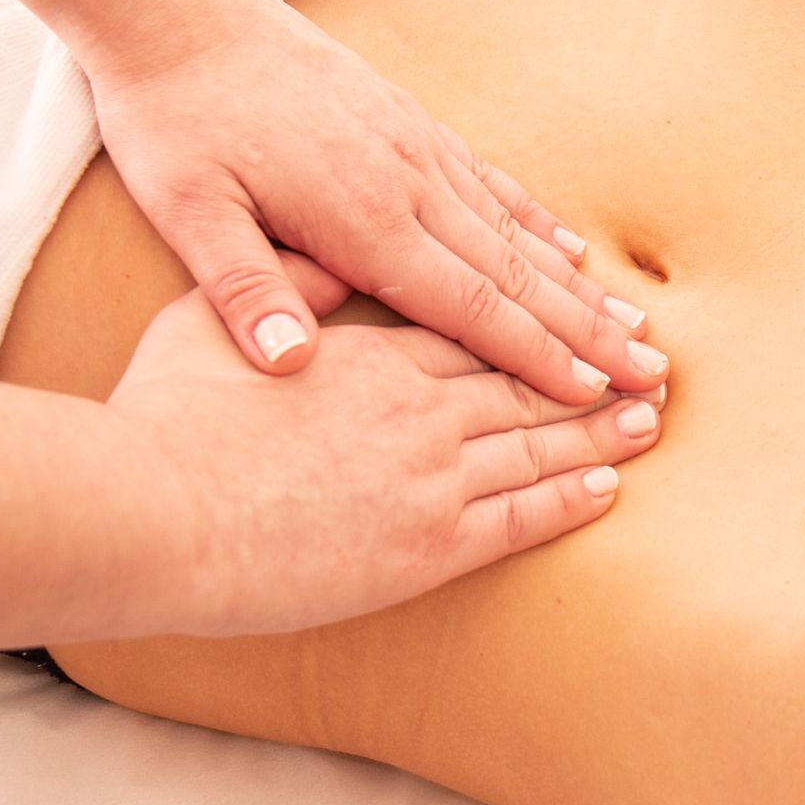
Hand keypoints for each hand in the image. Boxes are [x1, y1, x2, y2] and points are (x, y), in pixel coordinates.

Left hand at [83, 0, 666, 402]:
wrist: (177, 7)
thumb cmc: (175, 116)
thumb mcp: (186, 210)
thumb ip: (243, 289)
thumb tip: (291, 365)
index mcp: (363, 219)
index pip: (470, 306)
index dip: (537, 357)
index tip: (595, 395)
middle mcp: (409, 182)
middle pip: (517, 275)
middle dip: (588, 333)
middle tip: (652, 377)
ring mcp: (417, 147)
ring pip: (516, 231)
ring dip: (579, 285)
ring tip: (635, 325)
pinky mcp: (409, 121)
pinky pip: (491, 182)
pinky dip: (538, 221)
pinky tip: (570, 246)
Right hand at [105, 251, 662, 635]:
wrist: (155, 511)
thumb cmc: (165, 419)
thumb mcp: (209, 323)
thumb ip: (280, 288)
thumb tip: (328, 261)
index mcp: (373, 354)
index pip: (471, 333)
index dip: (526, 330)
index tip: (570, 323)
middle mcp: (418, 406)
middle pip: (521, 384)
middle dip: (585, 373)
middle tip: (643, 367)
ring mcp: (432, 474)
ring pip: (538, 445)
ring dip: (600, 431)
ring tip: (649, 416)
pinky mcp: (430, 543)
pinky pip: (522, 516)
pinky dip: (571, 498)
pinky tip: (609, 487)